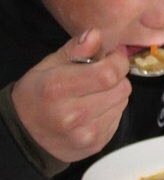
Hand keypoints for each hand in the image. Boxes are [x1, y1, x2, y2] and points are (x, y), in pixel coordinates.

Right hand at [10, 28, 130, 162]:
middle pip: (121, 87)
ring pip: (123, 102)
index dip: (117, 61)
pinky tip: (93, 110)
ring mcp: (86, 133)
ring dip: (114, 94)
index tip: (112, 56)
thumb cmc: (37, 95)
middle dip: (116, 76)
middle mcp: (73, 114)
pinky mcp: (97, 144)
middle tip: (100, 75)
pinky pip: (118, 118)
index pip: (108, 73)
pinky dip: (111, 110)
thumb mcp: (48, 65)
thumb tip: (97, 34)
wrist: (25, 136)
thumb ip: (75, 49)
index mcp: (58, 88)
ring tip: (93, 94)